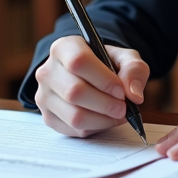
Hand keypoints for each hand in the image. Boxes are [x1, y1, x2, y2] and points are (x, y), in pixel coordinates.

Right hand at [35, 36, 149, 137]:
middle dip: (106, 104)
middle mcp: (48, 71)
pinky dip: (95, 128)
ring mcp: (44, 96)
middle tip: (124, 107)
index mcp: (64, 48)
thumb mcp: (125, 58)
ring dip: (103, 119)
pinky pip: (74, 130)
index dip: (103, 79)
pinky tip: (105, 119)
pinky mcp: (48, 117)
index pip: (78, 61)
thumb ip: (134, 70)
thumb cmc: (106, 64)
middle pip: (74, 92)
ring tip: (117, 114)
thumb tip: (134, 95)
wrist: (89, 76)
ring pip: (74, 115)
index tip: (121, 90)